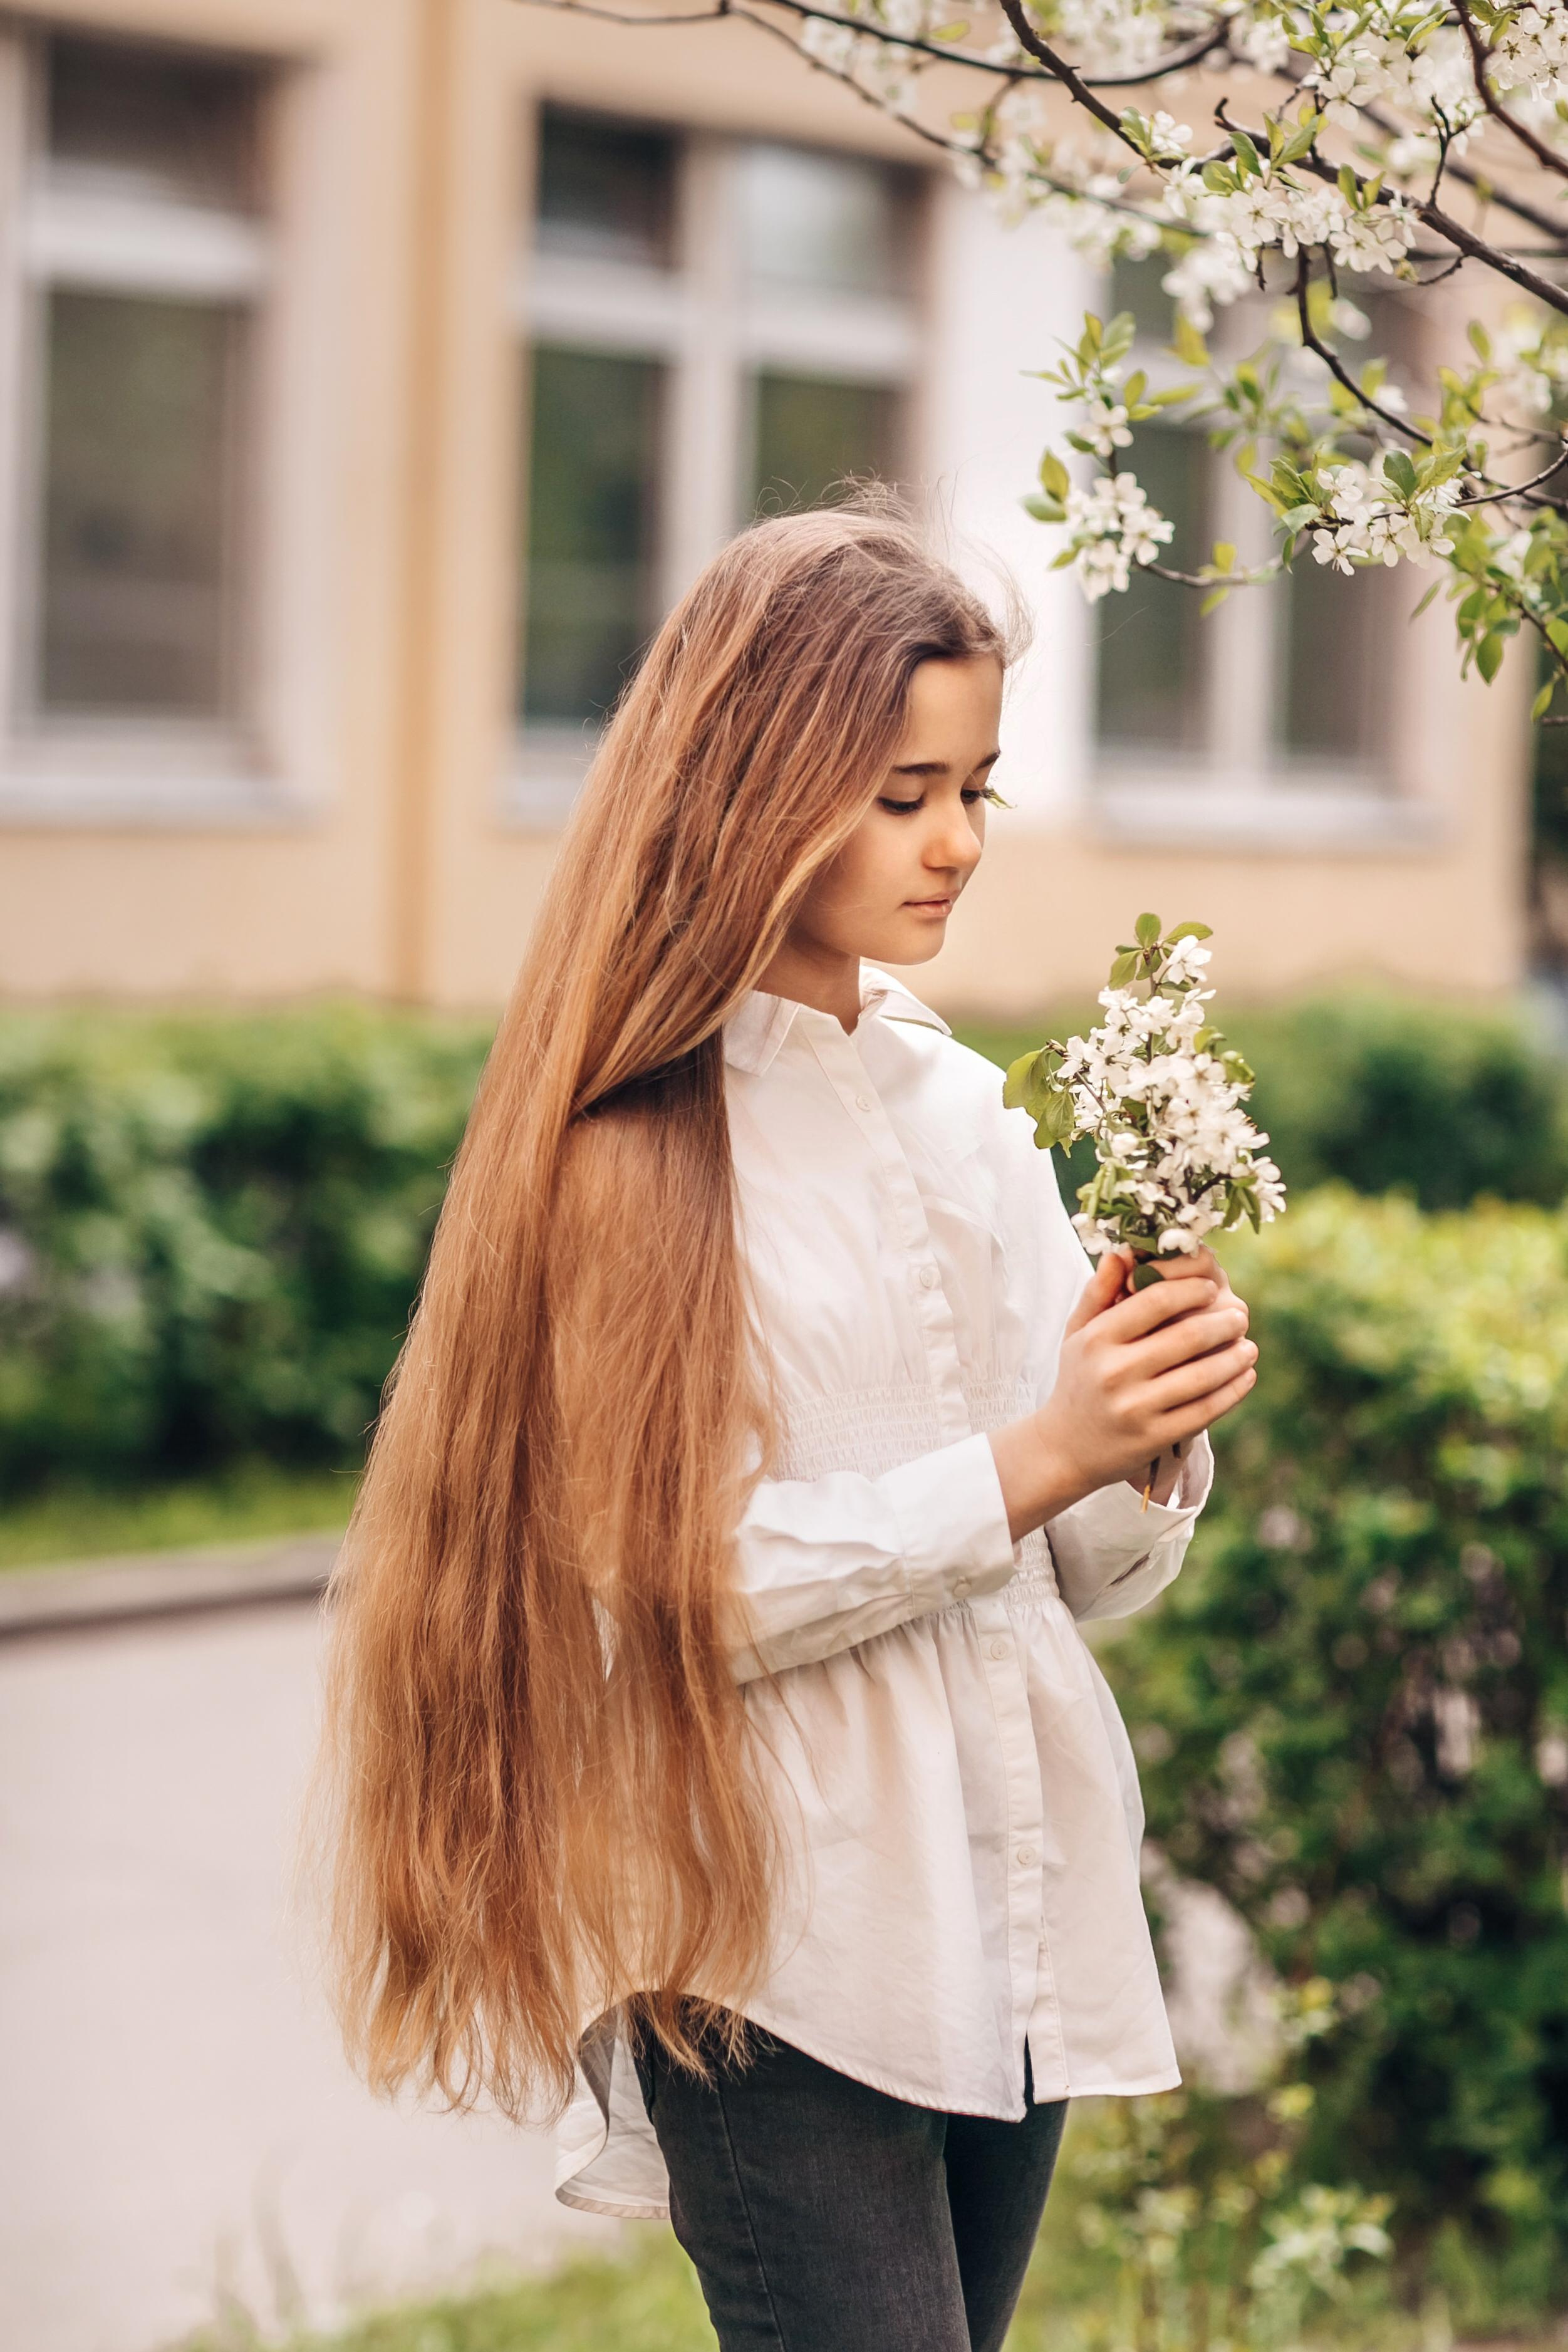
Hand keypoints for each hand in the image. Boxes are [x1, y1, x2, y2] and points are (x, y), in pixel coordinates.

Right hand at [988, 1244, 1255, 1542]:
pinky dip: (1233, 1391)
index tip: (1211, 1287)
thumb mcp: (1078, 1333)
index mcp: (1097, 1339)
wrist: (1065, 1448)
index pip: (1155, 1301)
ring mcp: (1135, 1408)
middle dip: (1222, 1322)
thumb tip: (1123, 1252)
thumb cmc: (1079, 1379)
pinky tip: (1246, 1376)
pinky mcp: (1154, 1437)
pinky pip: (1205, 1411)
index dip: (1191, 1290)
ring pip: (1202, 1376)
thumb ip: (1099, 1292)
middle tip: (1240, 1315)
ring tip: (1249, 1347)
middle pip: (1186, 1337)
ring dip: (1235, 1358)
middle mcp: (1114, 1372)